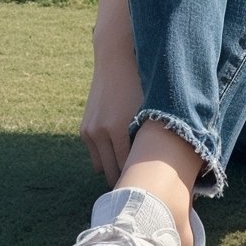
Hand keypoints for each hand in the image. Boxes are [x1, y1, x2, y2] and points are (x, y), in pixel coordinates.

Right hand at [79, 40, 142, 186]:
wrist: (116, 60)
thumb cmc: (140, 85)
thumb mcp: (149, 111)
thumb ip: (151, 138)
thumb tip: (161, 164)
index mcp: (119, 128)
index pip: (127, 168)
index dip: (140, 178)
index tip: (150, 184)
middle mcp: (101, 132)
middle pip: (111, 172)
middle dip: (125, 178)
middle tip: (141, 181)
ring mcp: (90, 131)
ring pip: (100, 167)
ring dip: (112, 168)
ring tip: (130, 167)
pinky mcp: (84, 129)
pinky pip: (94, 154)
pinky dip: (105, 156)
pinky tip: (119, 152)